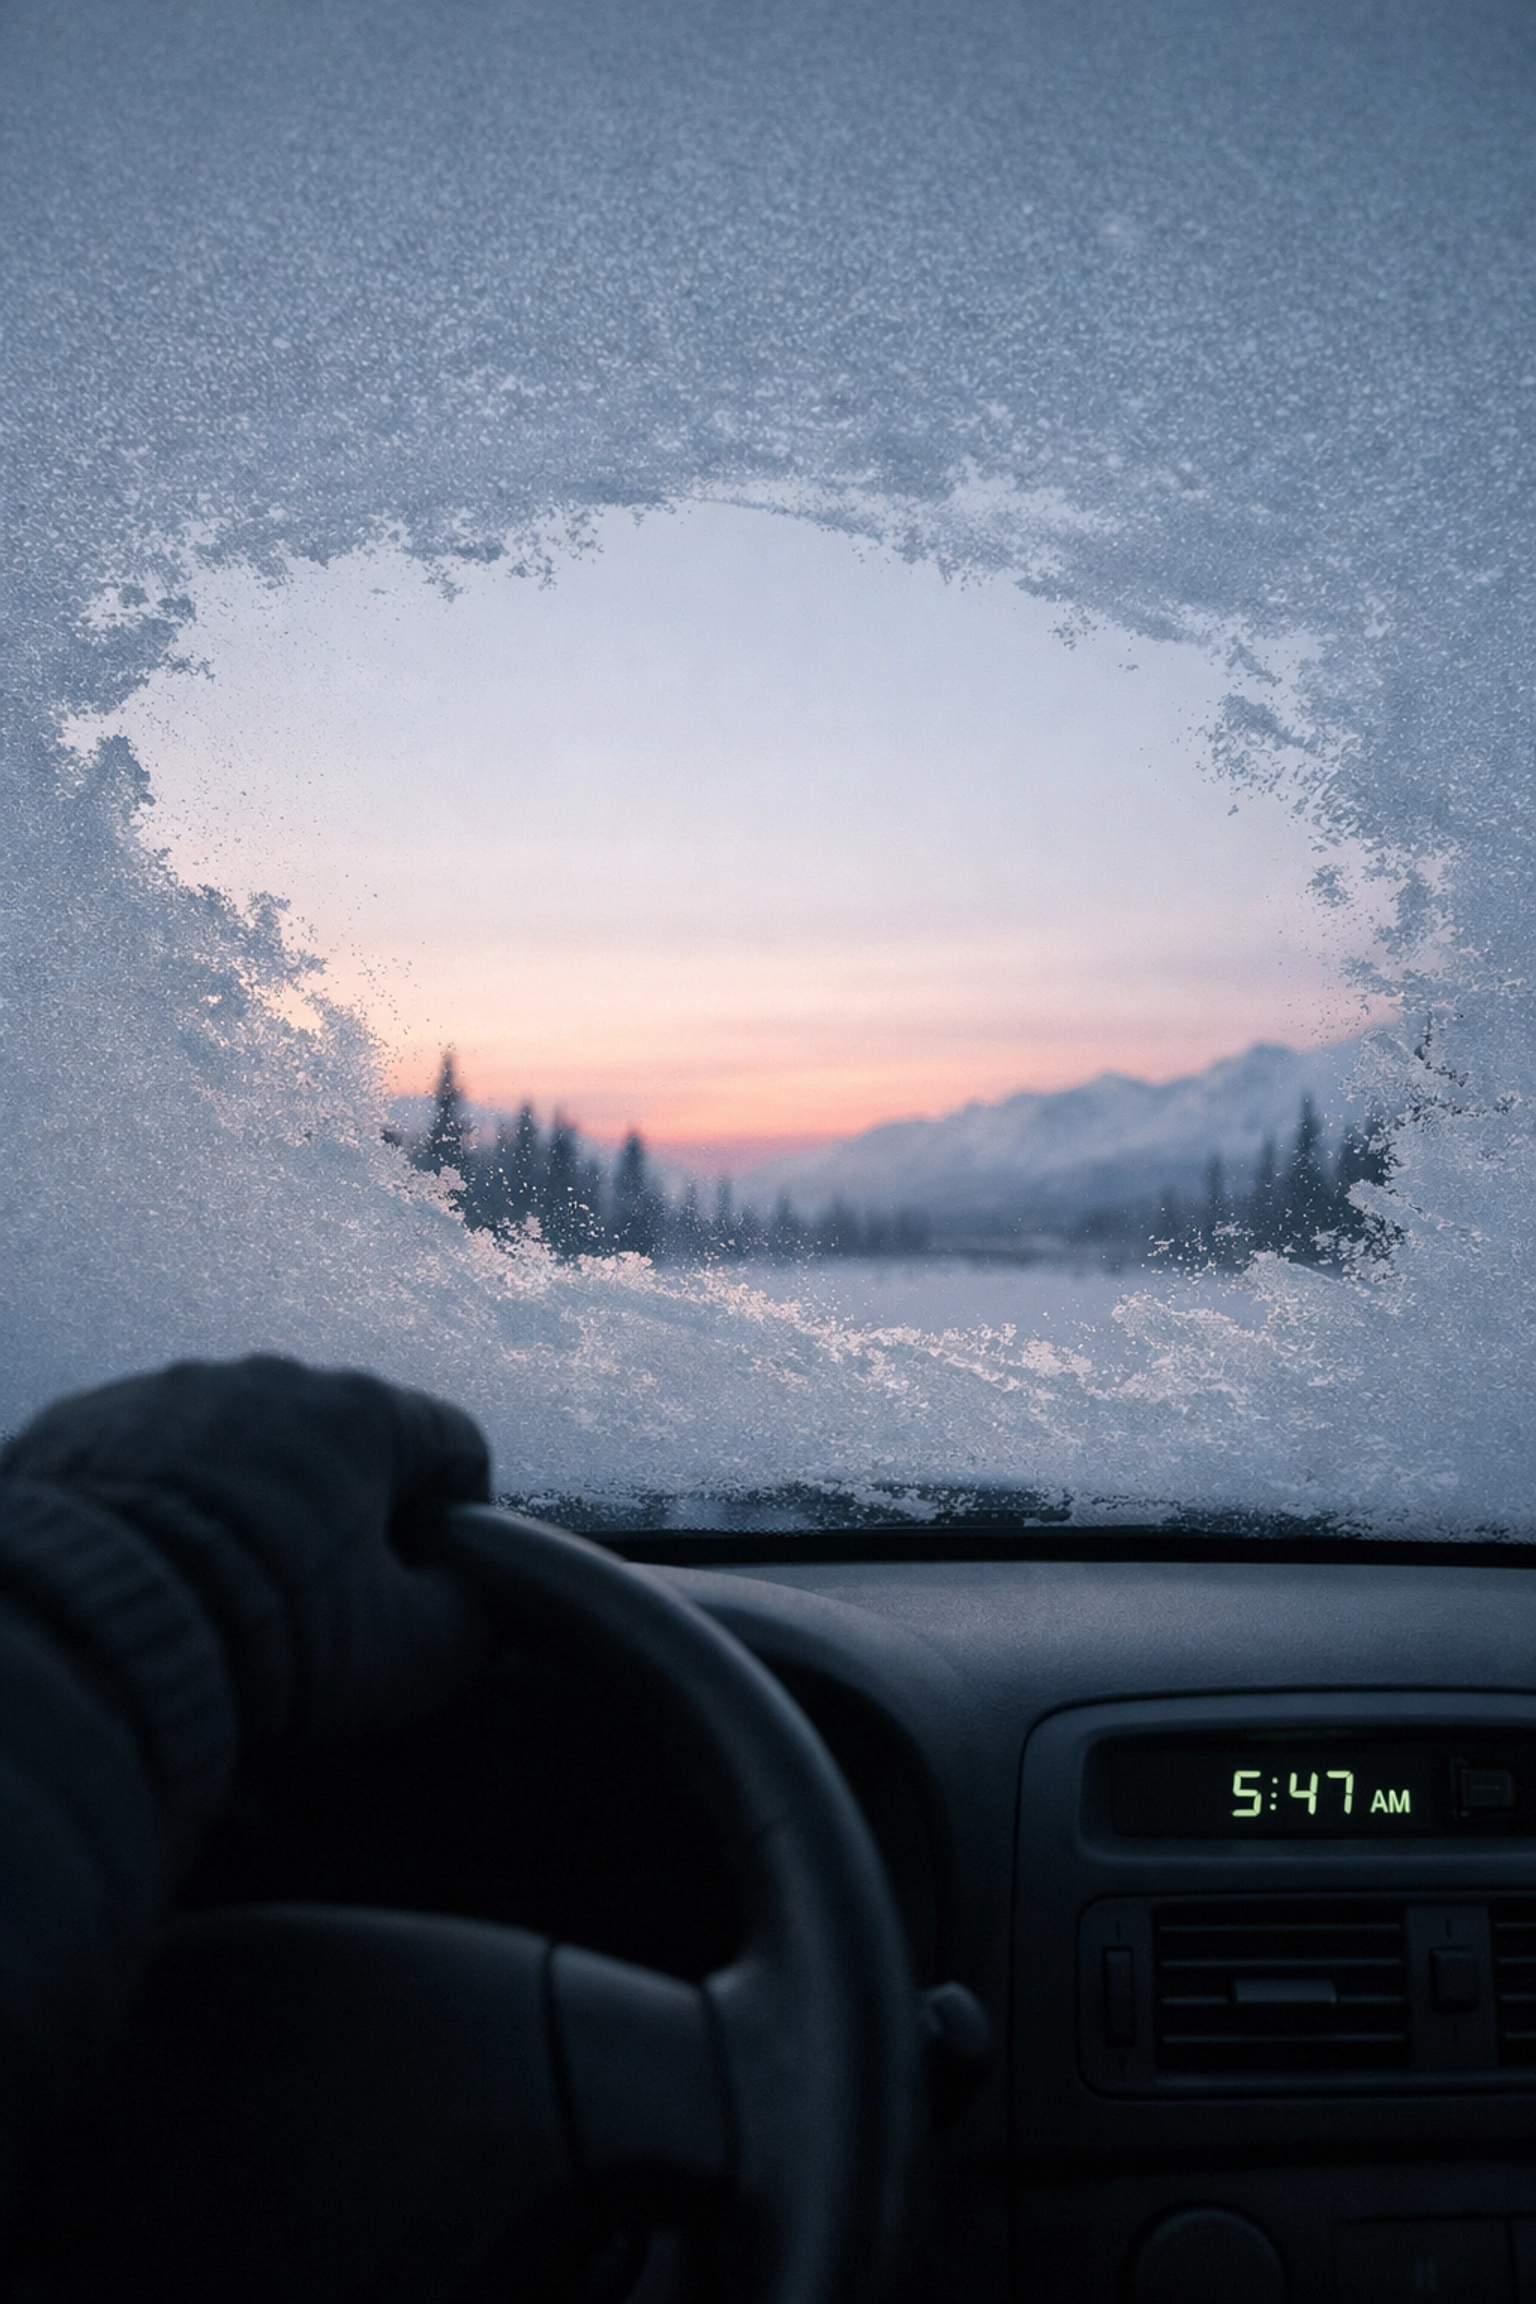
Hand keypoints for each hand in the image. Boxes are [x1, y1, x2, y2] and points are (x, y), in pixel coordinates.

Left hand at [0, 1356, 492, 1744]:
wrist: (92, 1635)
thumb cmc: (268, 1635)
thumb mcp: (412, 1653)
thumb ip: (472, 1618)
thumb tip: (476, 1604)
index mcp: (362, 1412)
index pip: (453, 1446)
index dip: (456, 1525)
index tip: (427, 1586)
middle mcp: (271, 1379)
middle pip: (344, 1447)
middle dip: (345, 1520)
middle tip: (323, 1609)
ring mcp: (174, 1393)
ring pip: (245, 1450)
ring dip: (253, 1509)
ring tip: (227, 1598)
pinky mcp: (90, 1422)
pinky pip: (156, 1458)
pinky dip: (169, 1507)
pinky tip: (160, 1578)